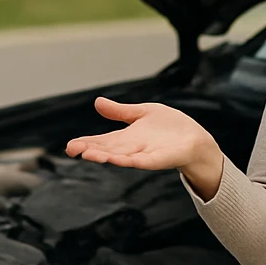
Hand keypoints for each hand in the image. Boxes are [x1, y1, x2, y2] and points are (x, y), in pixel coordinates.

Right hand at [65, 97, 223, 194]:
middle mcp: (131, 148)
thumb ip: (120, 111)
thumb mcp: (142, 113)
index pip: (101, 140)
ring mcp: (144, 155)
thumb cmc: (170, 128)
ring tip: (89, 155)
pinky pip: (142, 162)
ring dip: (105, 156)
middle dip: (90, 150)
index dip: (85, 143)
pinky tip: (118, 160)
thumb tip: (97, 102)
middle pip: (107, 150)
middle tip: (73, 150)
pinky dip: (130, 160)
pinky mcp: (158, 159)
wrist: (195, 139)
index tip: (70, 146)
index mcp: (125, 137)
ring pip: (120, 157)